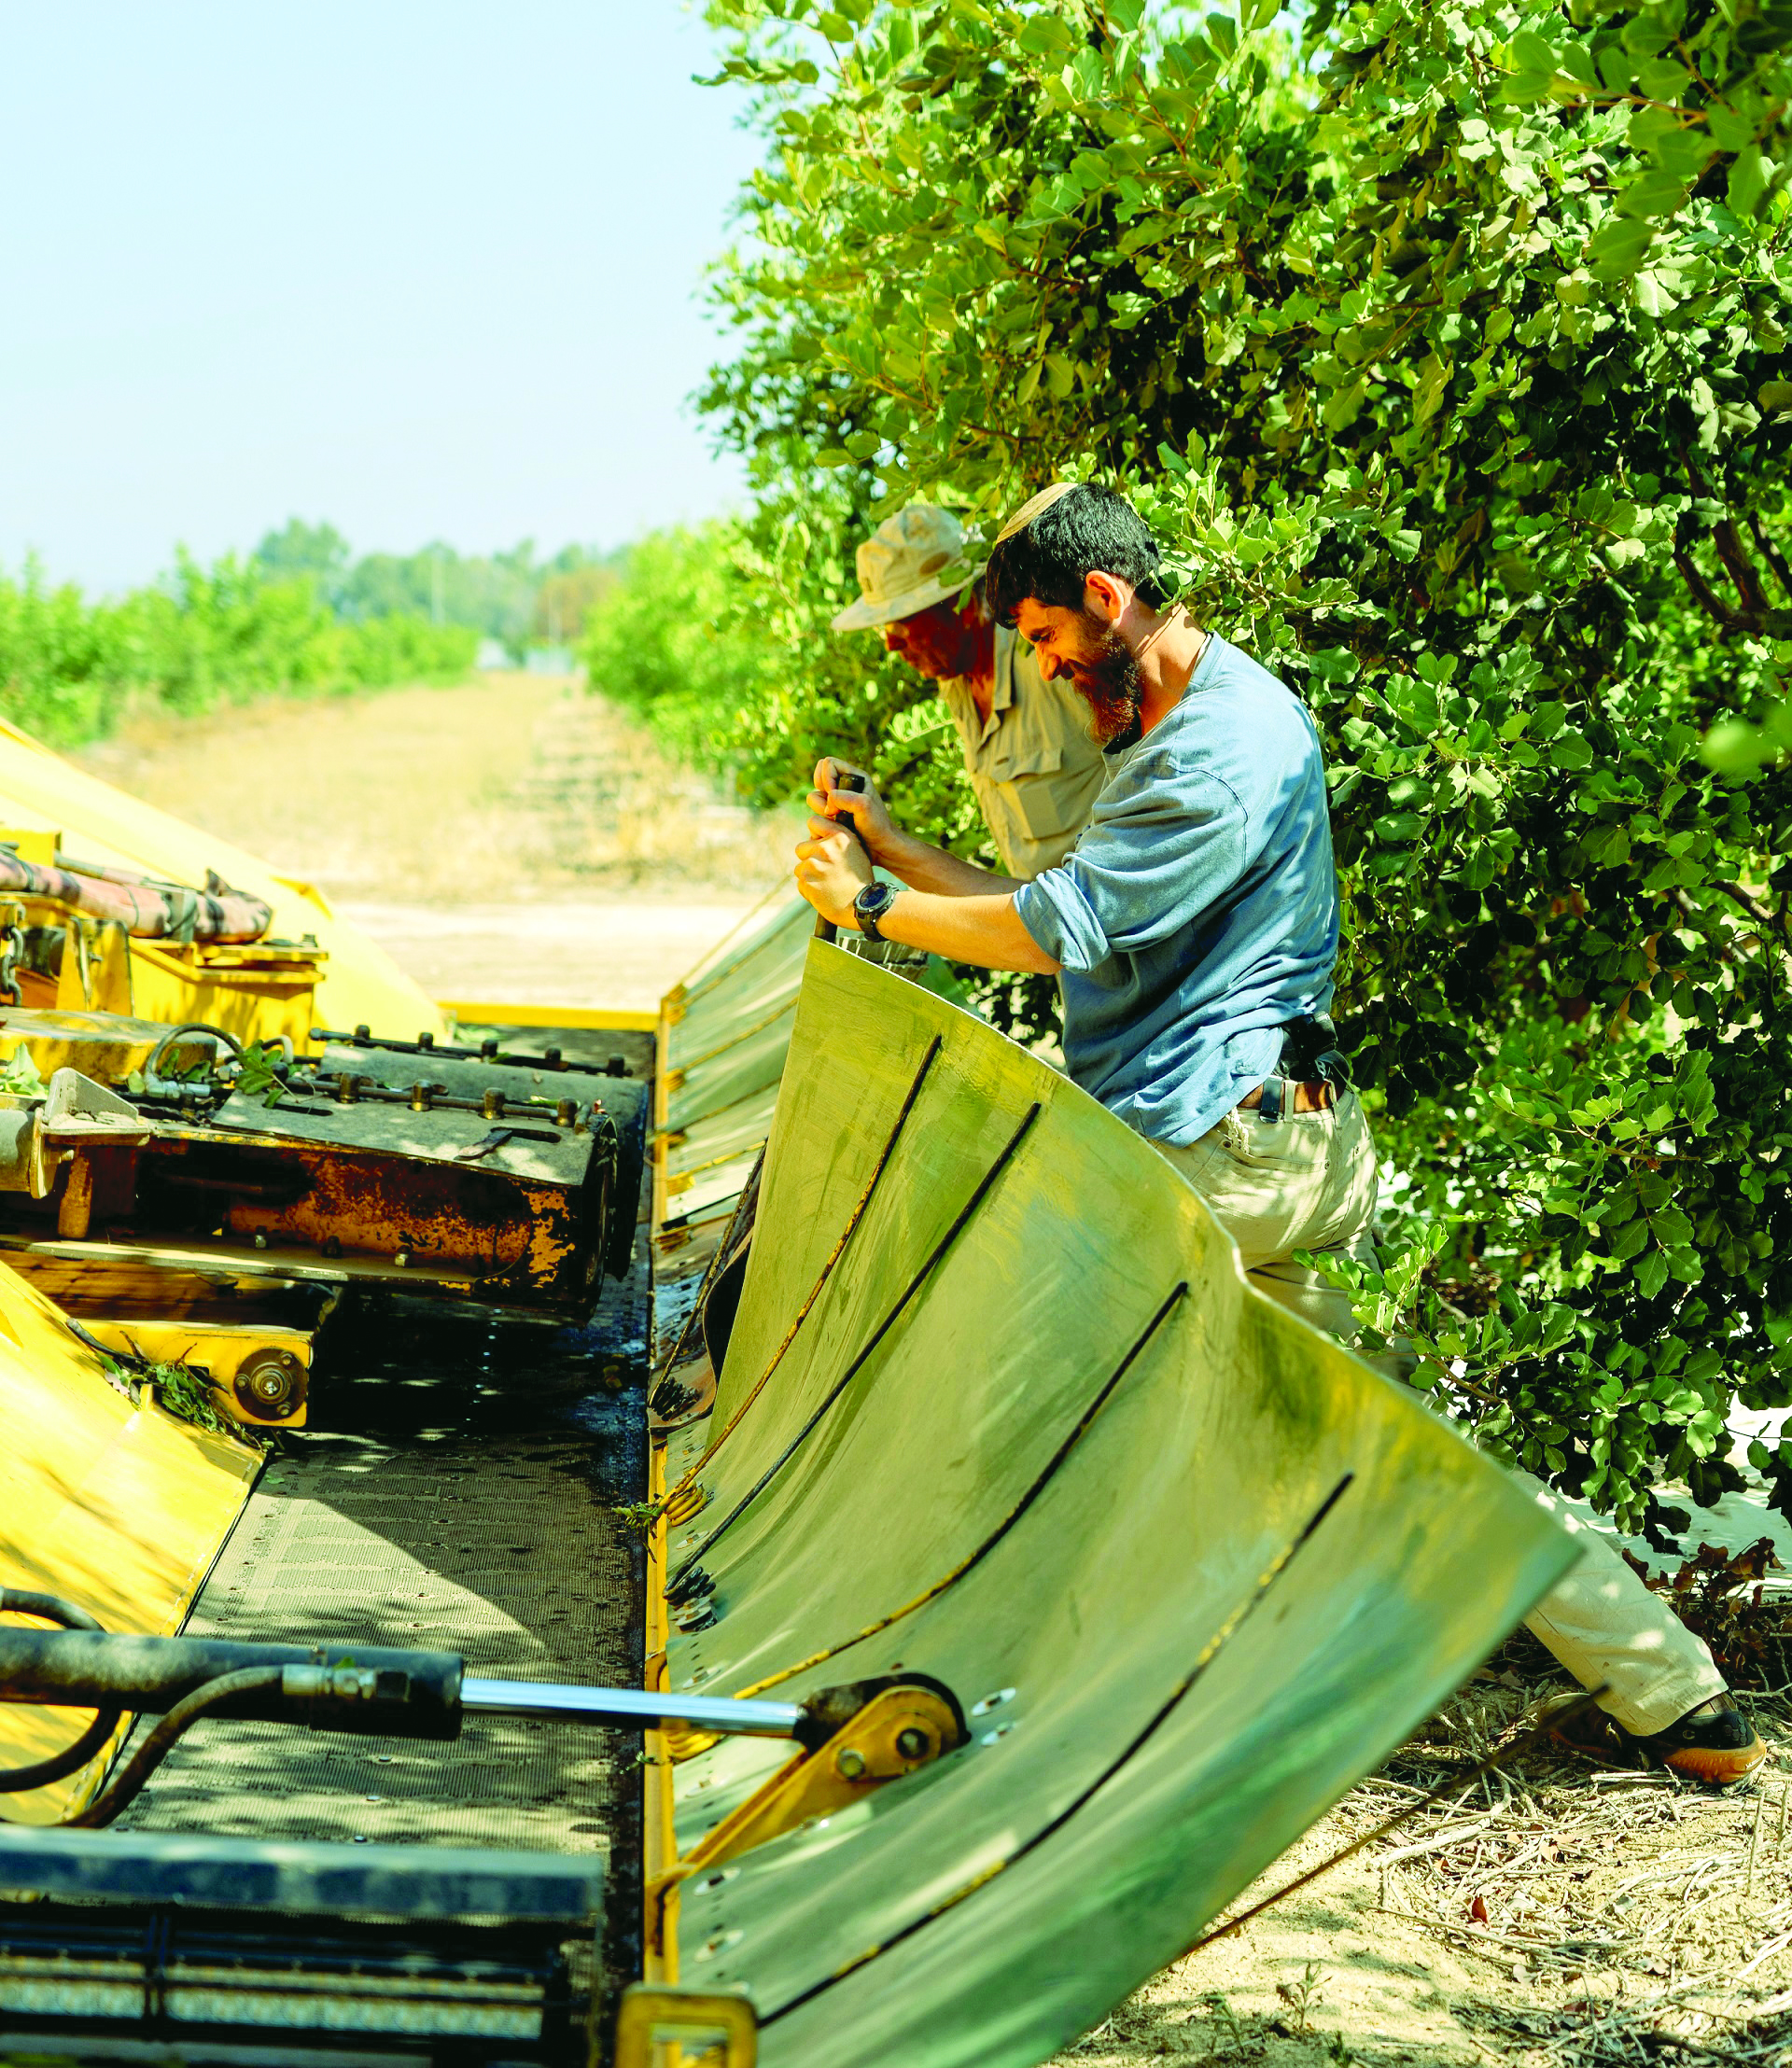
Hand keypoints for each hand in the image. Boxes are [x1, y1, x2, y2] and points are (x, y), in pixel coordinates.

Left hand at [794, 814, 873, 928]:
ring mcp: (814, 865)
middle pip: (801, 848)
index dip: (814, 833)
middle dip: (809, 858)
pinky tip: (825, 894)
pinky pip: (801, 884)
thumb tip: (815, 836)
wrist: (864, 906)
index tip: (819, 842)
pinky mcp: (807, 882)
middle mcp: (825, 848)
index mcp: (840, 837)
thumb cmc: (861, 880)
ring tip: (828, 885)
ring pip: (800, 868)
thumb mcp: (856, 851)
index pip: (814, 821)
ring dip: (810, 877)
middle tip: (826, 871)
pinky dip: (810, 891)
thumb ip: (836, 840)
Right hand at [808, 758, 895, 860]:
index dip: (826, 778)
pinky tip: (836, 829)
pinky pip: (816, 813)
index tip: (834, 796)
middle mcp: (844, 786)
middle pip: (818, 779)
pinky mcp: (832, 816)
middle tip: (833, 810)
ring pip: (814, 798)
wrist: (880, 848)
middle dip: (821, 795)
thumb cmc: (877, 826)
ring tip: (838, 821)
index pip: (828, 763)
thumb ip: (845, 797)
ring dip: (821, 811)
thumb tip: (828, 799)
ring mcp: (837, 802)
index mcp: (855, 776)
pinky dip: (822, 821)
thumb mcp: (864, 807)